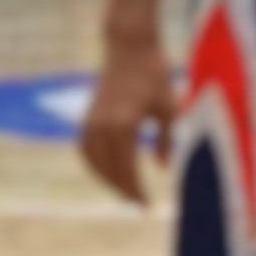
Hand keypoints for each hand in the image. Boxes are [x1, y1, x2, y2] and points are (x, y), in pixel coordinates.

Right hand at [78, 26, 171, 205]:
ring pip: (93, 162)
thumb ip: (167, 140)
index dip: (135, 190)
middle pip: (108, 170)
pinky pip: (86, 149)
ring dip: (107, 179)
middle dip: (123, 189)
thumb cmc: (155, 76)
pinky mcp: (86, 116)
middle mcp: (101, 126)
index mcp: (123, 126)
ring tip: (126, 192)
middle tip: (139, 204)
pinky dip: (95, 164)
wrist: (129, 49)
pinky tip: (109, 172)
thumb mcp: (169, 109)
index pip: (126, 169)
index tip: (146, 206)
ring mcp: (90, 121)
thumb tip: (163, 169)